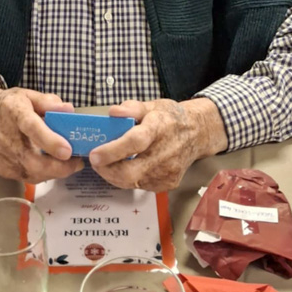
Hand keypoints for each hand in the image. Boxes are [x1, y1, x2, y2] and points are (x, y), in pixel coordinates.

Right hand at [0, 85, 83, 183]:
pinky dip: (40, 174)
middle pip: (32, 160)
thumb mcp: (30, 95)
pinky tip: (47, 166)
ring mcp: (0, 154)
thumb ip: (50, 102)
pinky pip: (24, 177)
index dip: (50, 141)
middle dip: (58, 167)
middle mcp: (4, 135)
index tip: (67, 151)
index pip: (31, 127)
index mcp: (14, 112)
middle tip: (76, 163)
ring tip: (66, 165)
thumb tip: (69, 110)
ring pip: (30, 173)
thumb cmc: (11, 105)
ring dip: (52, 172)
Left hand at [88, 97, 227, 191]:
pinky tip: (126, 167)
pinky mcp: (168, 184)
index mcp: (159, 128)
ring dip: (114, 175)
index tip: (94, 155)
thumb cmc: (170, 117)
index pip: (135, 142)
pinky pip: (140, 186)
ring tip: (107, 163)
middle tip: (95, 162)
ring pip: (132, 182)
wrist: (198, 133)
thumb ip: (131, 108)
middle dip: (107, 171)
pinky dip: (128, 179)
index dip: (112, 151)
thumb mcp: (152, 105)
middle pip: (131, 173)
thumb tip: (113, 112)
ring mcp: (168, 172)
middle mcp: (165, 153)